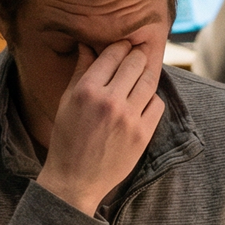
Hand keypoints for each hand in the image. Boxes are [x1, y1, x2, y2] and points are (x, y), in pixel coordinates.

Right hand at [36, 41, 164, 217]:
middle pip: (136, 62)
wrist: (76, 179)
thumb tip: (88, 45)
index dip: (121, 45)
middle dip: (137, 55)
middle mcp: (110, 101)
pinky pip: (157, 104)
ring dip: (148, 72)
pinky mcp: (143, 134)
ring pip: (150, 80)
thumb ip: (81, 71)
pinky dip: (152, 98)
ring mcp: (129, 118)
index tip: (124, 44)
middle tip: (138, 53)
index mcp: (87, 90)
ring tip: (144, 71)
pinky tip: (144, 99)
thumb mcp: (67, 101)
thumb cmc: (67, 138)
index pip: (113, 53)